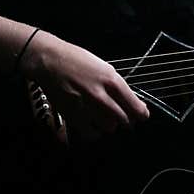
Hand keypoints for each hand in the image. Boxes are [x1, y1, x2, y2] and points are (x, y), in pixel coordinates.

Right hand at [17, 30, 149, 138]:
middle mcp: (100, 95)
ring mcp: (86, 106)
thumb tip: (132, 101)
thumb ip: (118, 86)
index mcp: (112, 80)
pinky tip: (94, 125)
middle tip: (125, 118)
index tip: (142, 115)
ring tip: (106, 117)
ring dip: (111, 124)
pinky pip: (91, 133)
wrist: (51, 61)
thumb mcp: (104, 68)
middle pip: (124, 119)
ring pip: (109, 127)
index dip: (141, 114)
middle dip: (128, 120)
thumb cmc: (78, 60)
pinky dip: (95, 132)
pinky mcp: (72, 115)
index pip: (135, 106)